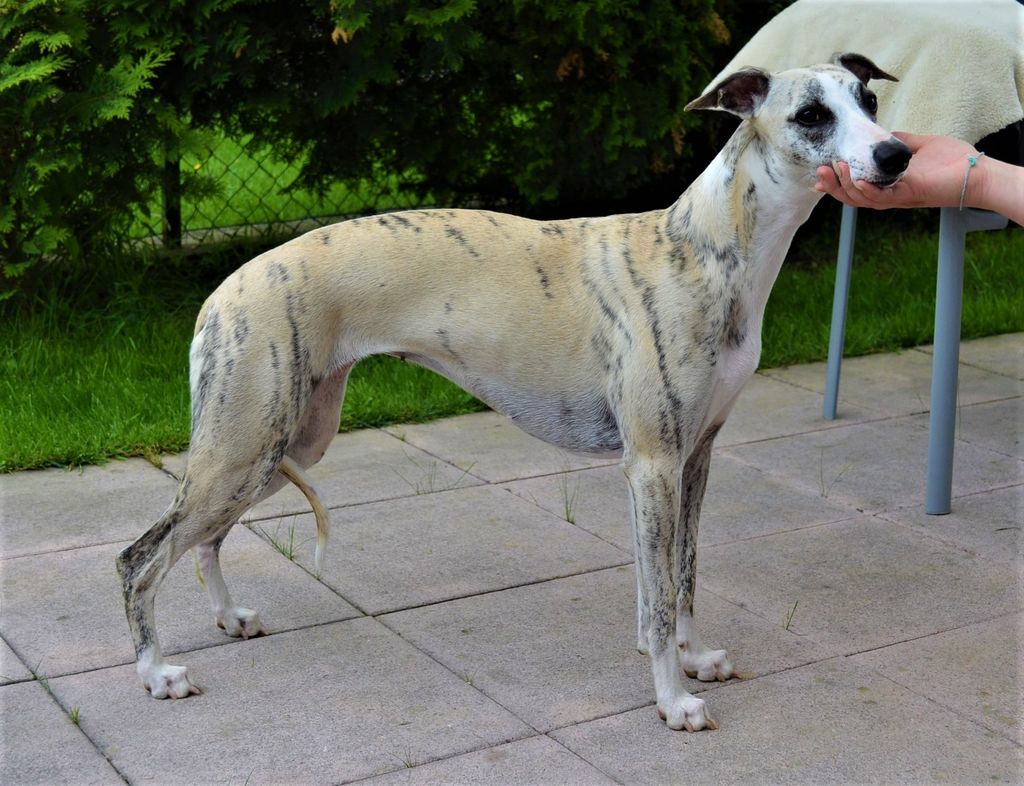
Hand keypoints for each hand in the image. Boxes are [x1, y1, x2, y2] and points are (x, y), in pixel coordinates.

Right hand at [814, 132, 980, 210]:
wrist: (976, 171)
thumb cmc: (952, 160)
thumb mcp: (918, 145)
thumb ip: (898, 142)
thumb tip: (883, 135)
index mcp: (888, 185)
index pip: (855, 188)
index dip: (836, 185)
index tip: (819, 176)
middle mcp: (889, 195)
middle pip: (852, 196)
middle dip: (833, 186)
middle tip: (819, 173)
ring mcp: (898, 197)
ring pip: (862, 199)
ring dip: (845, 186)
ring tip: (834, 170)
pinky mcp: (909, 195)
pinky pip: (883, 198)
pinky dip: (868, 191)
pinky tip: (857, 180)